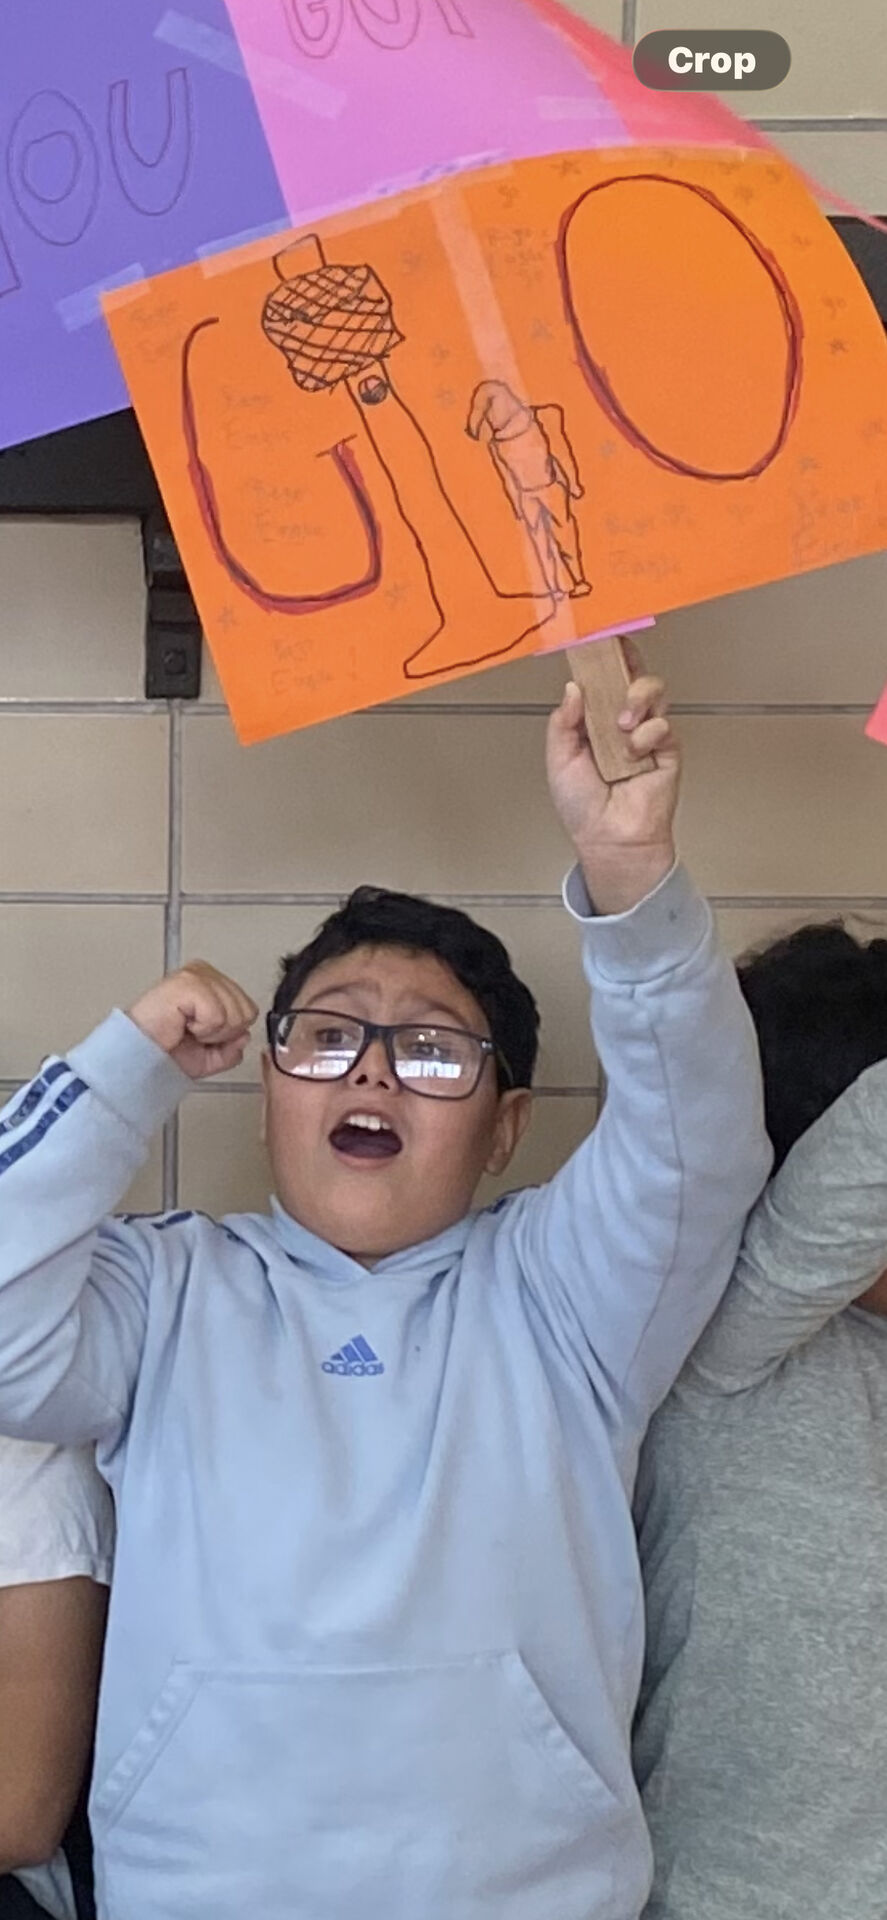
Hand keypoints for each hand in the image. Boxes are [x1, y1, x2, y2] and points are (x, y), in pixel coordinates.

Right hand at [127, 962, 258, 1080]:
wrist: (139, 1058)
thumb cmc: (165, 1051)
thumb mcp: (210, 1056)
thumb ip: (233, 1047)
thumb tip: (244, 1035)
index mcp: (211, 982)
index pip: (249, 1008)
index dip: (229, 1032)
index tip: (201, 1034)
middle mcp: (204, 973)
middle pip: (246, 1011)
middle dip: (223, 1032)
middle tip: (193, 1033)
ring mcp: (196, 975)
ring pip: (234, 1013)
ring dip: (211, 1032)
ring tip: (187, 1028)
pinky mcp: (187, 983)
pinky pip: (217, 1015)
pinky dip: (203, 1029)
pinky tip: (182, 1024)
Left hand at [546, 645, 679, 915]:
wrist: (608, 839)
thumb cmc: (582, 806)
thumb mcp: (559, 759)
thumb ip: (564, 722)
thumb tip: (573, 688)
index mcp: (594, 720)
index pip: (601, 679)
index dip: (602, 657)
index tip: (599, 635)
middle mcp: (621, 721)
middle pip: (631, 674)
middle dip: (626, 661)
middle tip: (616, 657)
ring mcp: (646, 733)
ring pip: (652, 691)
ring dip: (636, 698)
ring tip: (620, 724)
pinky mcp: (667, 750)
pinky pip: (663, 725)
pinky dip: (647, 734)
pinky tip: (634, 752)